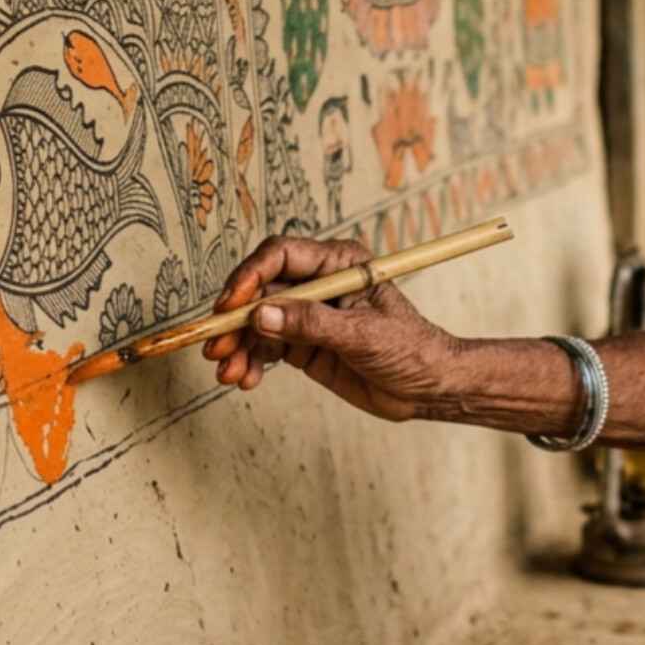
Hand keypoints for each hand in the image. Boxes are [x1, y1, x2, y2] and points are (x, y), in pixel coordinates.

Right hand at [203, 236, 457, 420]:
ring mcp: (308, 315)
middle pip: (260, 291)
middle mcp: (319, 283)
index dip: (249, 277)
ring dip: (237, 347)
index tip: (229, 307)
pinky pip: (265, 347)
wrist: (428, 388)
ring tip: (229, 373)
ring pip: (257, 323)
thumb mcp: (362, 335)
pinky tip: (245, 379)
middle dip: (235, 320)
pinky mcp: (303, 344)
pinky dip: (250, 362)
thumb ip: (311, 324)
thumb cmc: (410, 350)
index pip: (280, 256)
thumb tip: (261, 316)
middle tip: (216, 347)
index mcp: (339, 263)